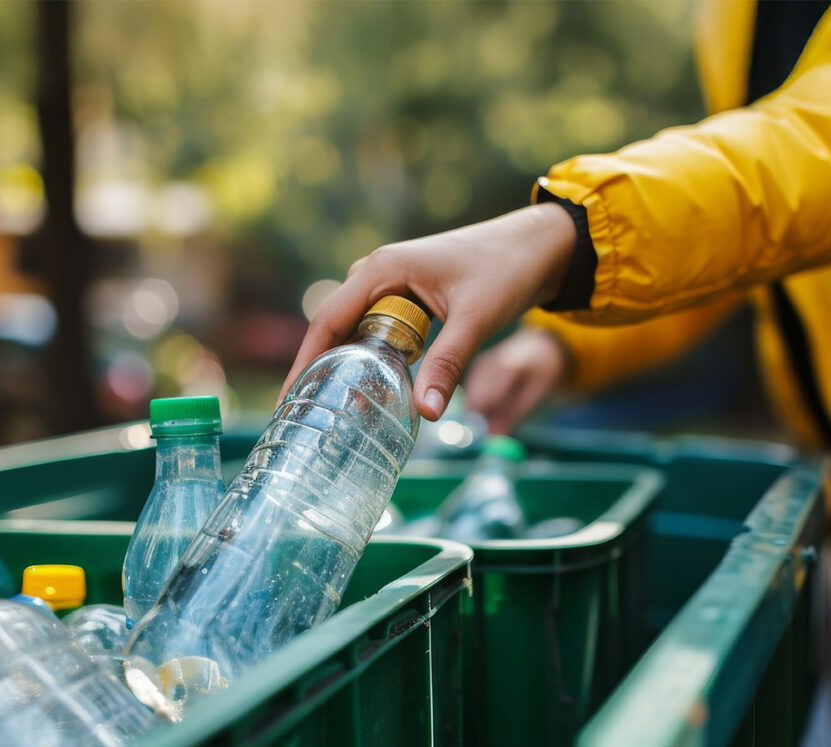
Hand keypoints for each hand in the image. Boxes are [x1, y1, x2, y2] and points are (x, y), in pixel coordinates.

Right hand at [280, 203, 577, 420]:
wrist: (542, 245)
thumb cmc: (508, 270)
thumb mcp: (475, 320)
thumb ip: (447, 365)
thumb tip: (425, 414)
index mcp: (382, 270)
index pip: (327, 323)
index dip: (305, 364)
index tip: (287, 402)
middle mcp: (378, 272)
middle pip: (334, 328)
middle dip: (319, 371)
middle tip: (306, 417)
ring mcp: (392, 283)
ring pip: (356, 331)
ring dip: (347, 365)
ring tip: (333, 410)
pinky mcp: (410, 294)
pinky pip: (378, 329)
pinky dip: (373, 357)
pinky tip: (373, 387)